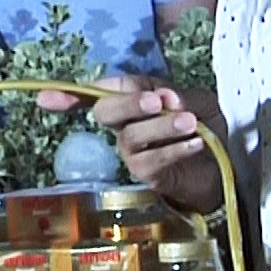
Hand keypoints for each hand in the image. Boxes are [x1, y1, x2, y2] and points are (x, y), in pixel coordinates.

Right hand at [36, 75, 223, 213]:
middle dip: (127, 103)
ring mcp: (132, 153)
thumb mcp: (198, 101)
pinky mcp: (148, 176)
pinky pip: (150, 161)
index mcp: (132, 101)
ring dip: (161, 126)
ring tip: (190, 122)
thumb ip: (181, 96)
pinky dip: (172, 149)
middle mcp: (124, 126)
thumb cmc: (204, 126)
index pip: (98, 93)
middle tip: (156, 101)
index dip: (70, 95)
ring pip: (130, 136)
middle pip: (105, 112)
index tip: (45, 99)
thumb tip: (163, 96)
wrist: (225, 165)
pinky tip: (195, 142)